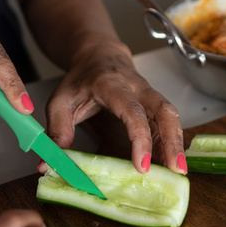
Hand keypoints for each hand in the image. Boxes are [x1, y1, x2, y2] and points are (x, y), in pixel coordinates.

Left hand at [44, 42, 185, 173]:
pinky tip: (170, 163)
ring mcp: (150, 95)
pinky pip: (167, 123)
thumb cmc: (80, 80)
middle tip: (176, 169)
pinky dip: (171, 143)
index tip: (141, 165)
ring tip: (178, 171)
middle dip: (173, 140)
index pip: (132, 111)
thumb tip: (47, 165)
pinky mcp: (154, 105)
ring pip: (171, 117)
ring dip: (177, 144)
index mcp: (112, 85)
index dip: (140, 138)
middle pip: (164, 111)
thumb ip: (56, 131)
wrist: (99, 56)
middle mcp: (138, 88)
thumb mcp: (60, 102)